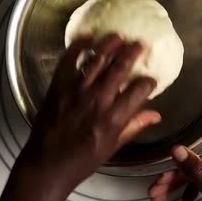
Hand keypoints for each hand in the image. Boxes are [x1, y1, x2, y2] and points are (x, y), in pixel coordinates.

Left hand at [21, 33, 160, 185]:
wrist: (47, 164)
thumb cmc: (81, 160)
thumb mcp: (112, 147)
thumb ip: (133, 126)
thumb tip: (155, 114)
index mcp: (113, 118)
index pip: (139, 91)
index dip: (149, 82)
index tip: (151, 79)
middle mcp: (97, 100)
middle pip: (120, 68)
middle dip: (133, 52)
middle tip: (140, 43)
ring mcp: (76, 91)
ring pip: (97, 59)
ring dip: (110, 44)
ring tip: (119, 35)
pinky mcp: (58, 86)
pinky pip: (69, 60)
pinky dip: (78, 46)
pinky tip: (88, 36)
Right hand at [148, 146, 201, 200]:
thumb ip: (195, 170)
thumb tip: (179, 150)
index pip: (191, 156)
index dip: (173, 169)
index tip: (160, 178)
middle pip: (189, 166)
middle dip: (171, 181)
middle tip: (156, 191)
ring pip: (191, 176)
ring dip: (176, 188)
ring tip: (161, 198)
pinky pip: (198, 185)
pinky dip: (188, 195)